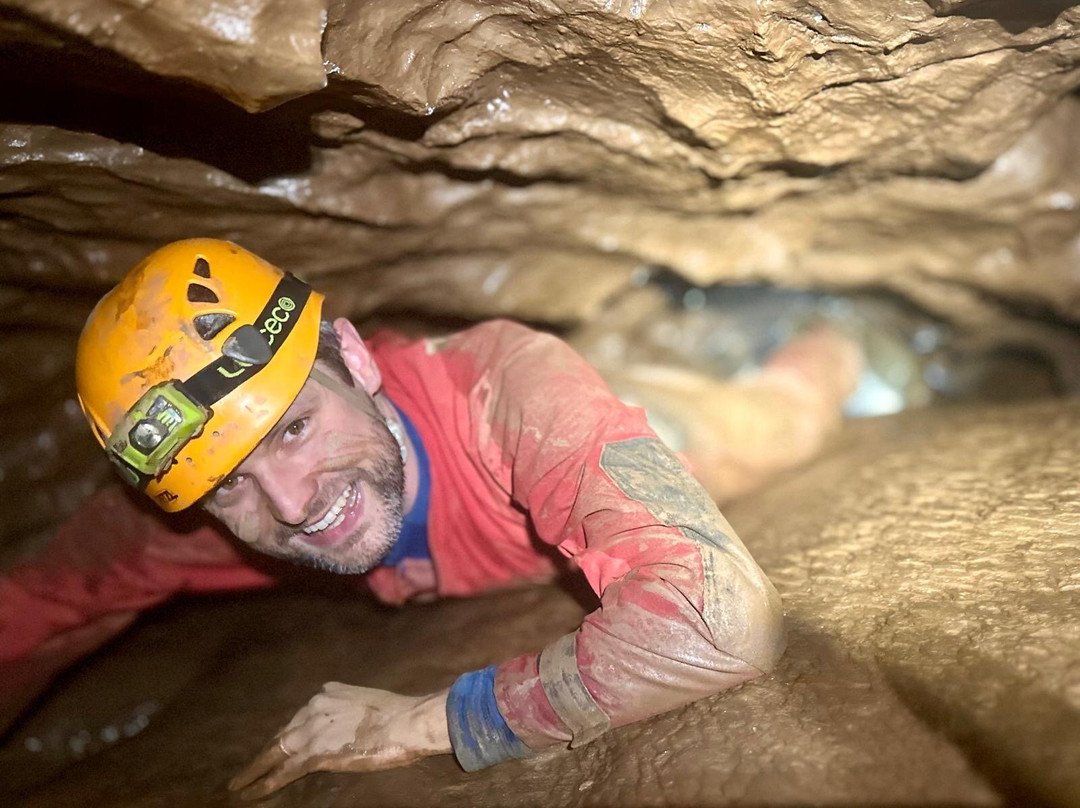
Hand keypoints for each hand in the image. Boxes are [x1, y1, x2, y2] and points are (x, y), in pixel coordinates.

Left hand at [229, 683, 451, 799]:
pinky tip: (251, 793)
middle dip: (263, 754)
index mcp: (326, 693)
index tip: (275, 748)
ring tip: (240, 785)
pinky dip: (265, 783)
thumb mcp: (365, 700)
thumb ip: (345, 708)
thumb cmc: (397, 714)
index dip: (285, 736)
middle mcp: (314, 706)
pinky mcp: (315, 752)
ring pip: (275, 753)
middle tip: (246, 771)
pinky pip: (283, 771)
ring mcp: (312, 729)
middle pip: (282, 734)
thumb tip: (339, 720)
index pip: (298, 718)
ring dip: (254, 771)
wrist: (407, 722)